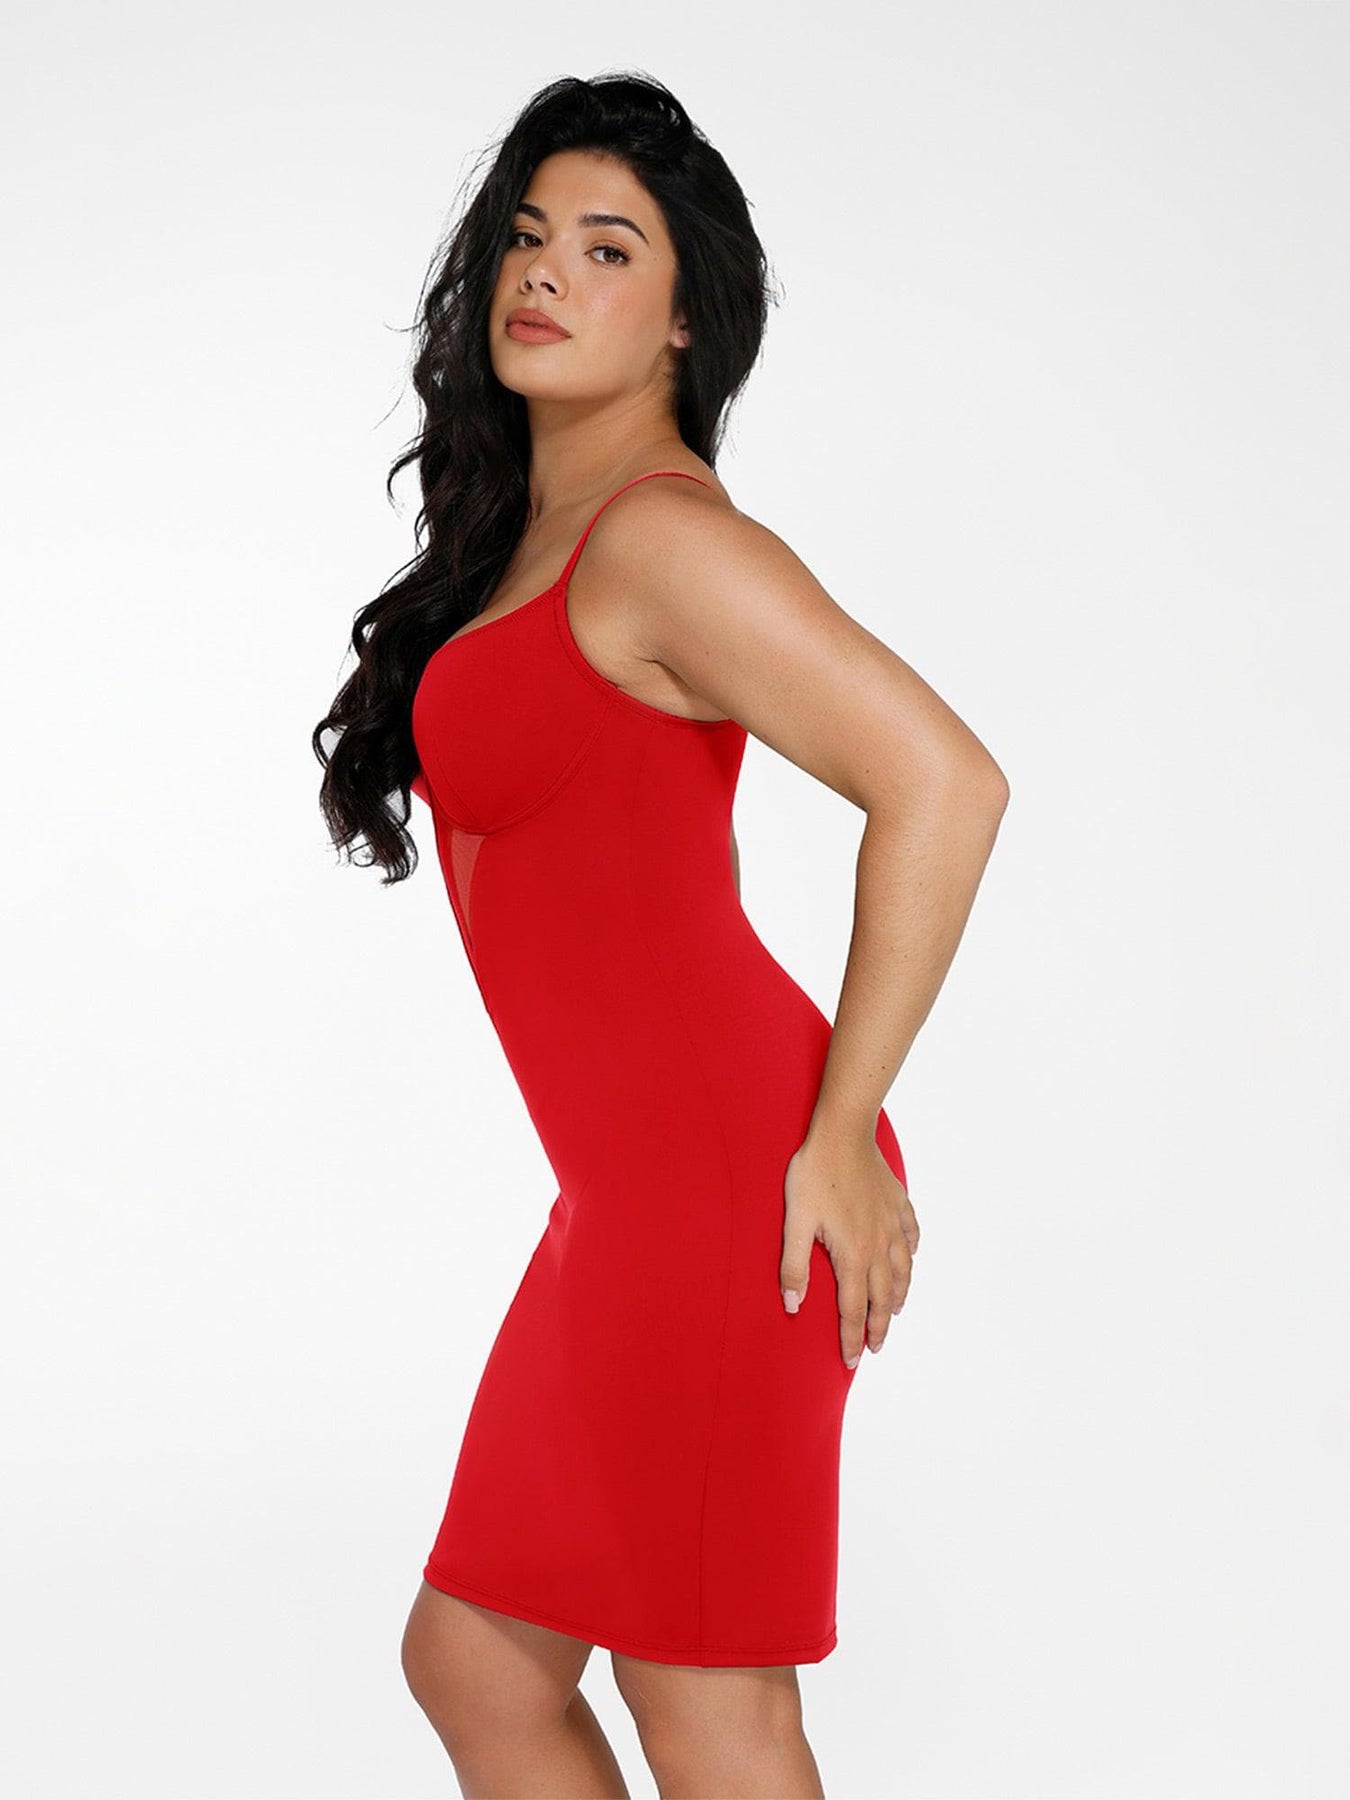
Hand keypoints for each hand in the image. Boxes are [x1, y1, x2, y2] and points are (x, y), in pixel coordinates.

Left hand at [780, 1126, 918, 1367]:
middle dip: (878, 1326)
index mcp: (853, 1255)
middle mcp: (879, 1246)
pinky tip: (910, 1258)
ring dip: (899, 1296)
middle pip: (882, 1298)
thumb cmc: (814, 1174)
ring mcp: (893, 1224)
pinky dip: (912, 1253)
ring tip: (895, 1310)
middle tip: (875, 1346)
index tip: (852, 1361)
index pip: (852, 1308)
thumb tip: (793, 1306)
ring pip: (902, 1271)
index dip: (851, 1338)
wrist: (843, 1133)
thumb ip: (794, 1267)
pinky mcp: (899, 1204)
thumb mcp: (795, 1221)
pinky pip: (912, 1235)